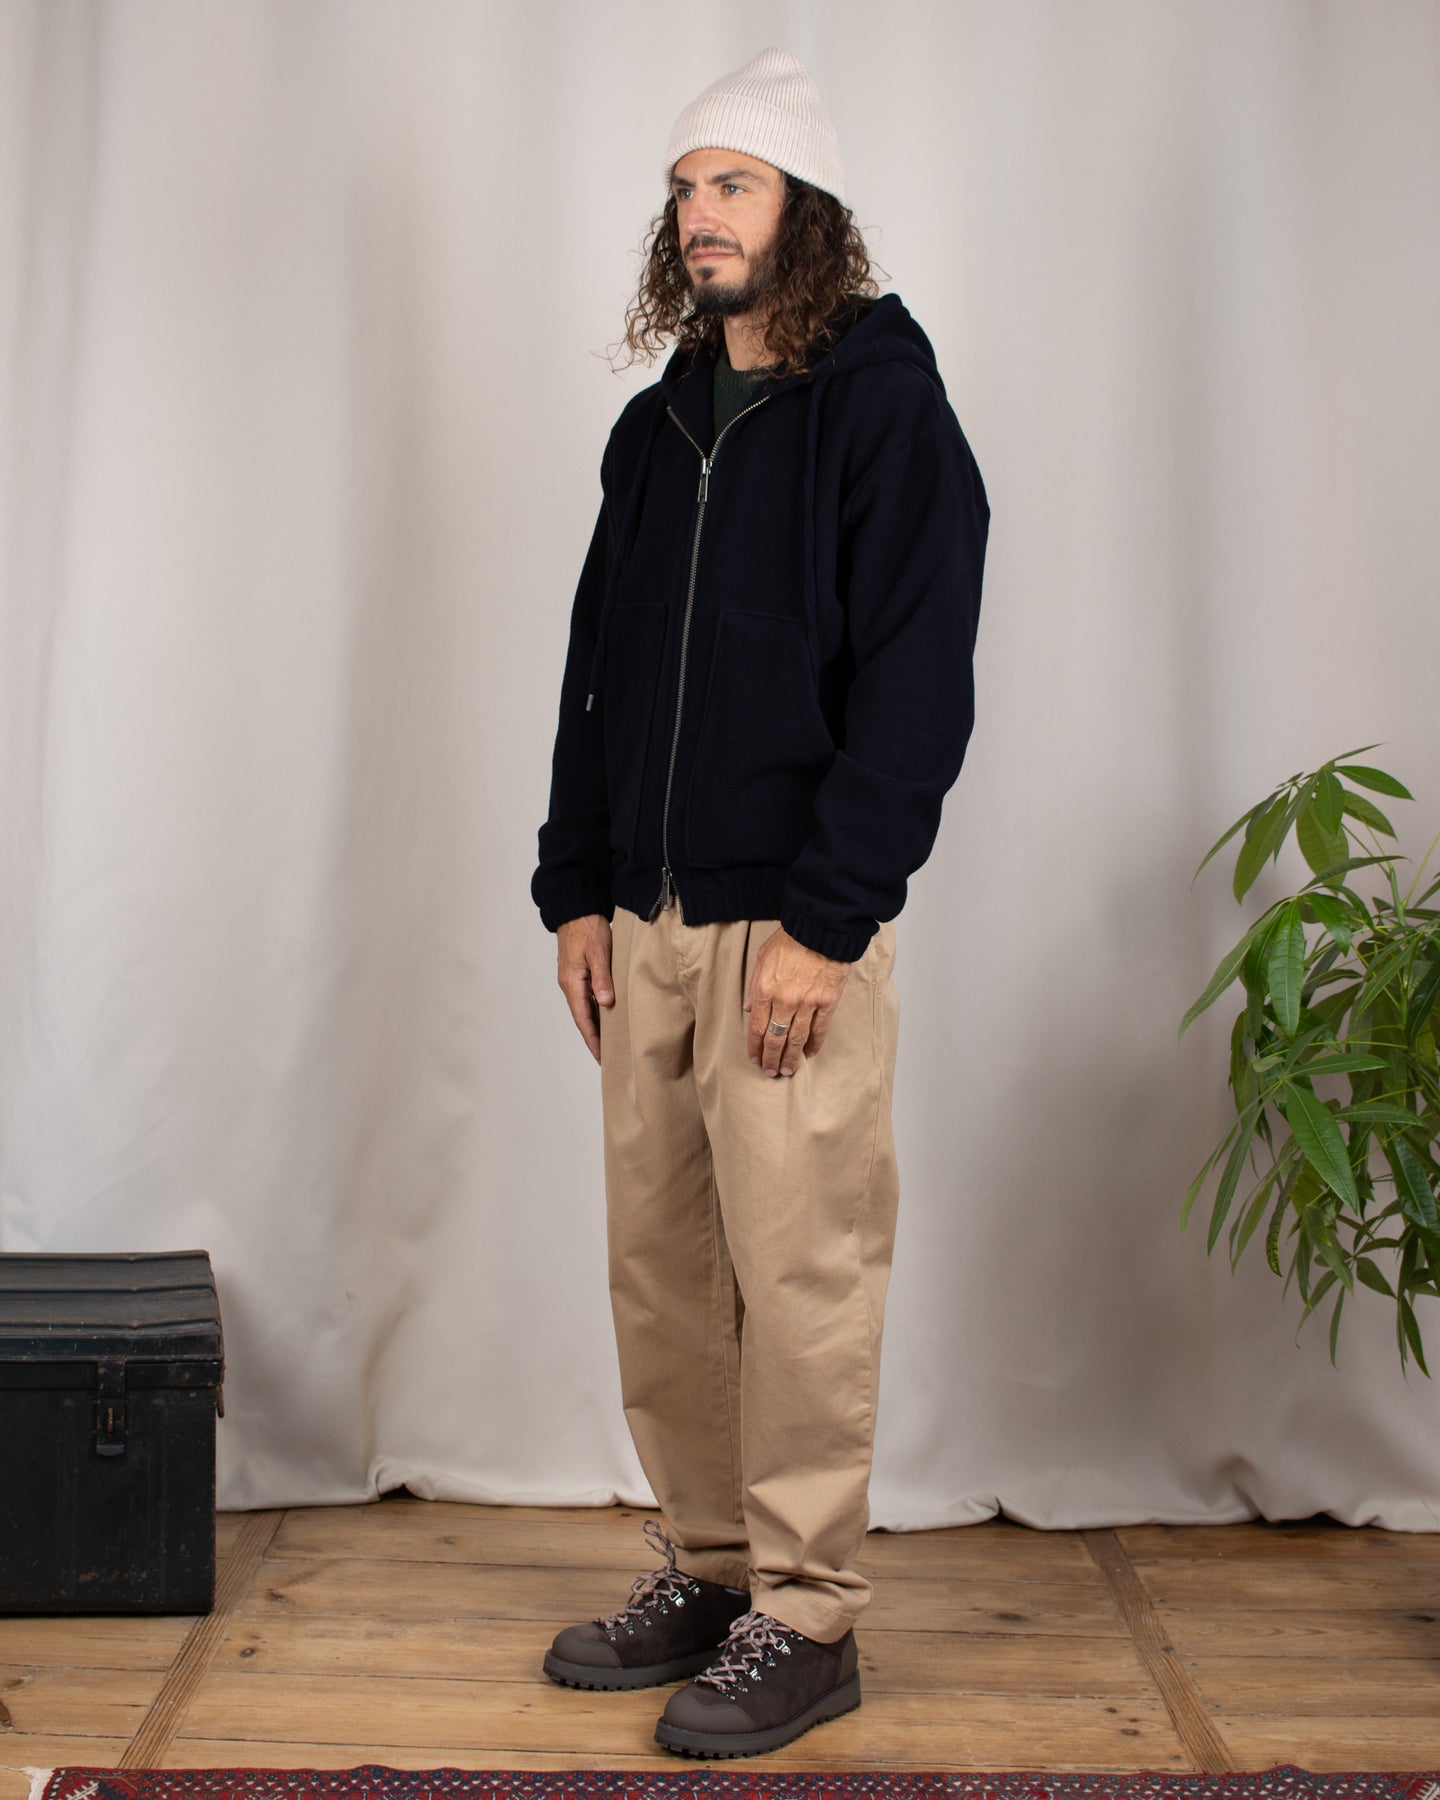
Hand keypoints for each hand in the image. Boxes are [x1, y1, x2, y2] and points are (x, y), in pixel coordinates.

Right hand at [556, 914, 613, 1063]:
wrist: (576, 908)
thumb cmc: (588, 927)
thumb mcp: (598, 952)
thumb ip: (602, 978)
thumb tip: (606, 1004)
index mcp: (572, 983)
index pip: (583, 1019)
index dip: (593, 1040)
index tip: (601, 1057)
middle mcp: (570, 984)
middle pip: (583, 1018)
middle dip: (594, 1038)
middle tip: (607, 1057)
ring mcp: (573, 979)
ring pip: (585, 1009)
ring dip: (595, 1025)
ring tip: (609, 1042)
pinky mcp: (578, 973)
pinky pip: (587, 998)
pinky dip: (596, 1010)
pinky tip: (606, 1016)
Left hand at [744, 927, 851, 1076]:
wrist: (820, 928)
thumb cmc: (790, 939)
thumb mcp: (763, 957)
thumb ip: (755, 985)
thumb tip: (749, 1009)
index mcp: (765, 989)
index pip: (756, 1028)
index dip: (755, 1048)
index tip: (755, 1058)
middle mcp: (785, 1000)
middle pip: (775, 1039)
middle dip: (771, 1059)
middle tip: (770, 1072)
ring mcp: (807, 1002)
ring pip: (796, 1039)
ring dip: (791, 1058)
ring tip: (788, 1071)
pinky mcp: (827, 1001)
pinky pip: (819, 1029)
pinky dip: (814, 1044)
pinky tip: (809, 1053)